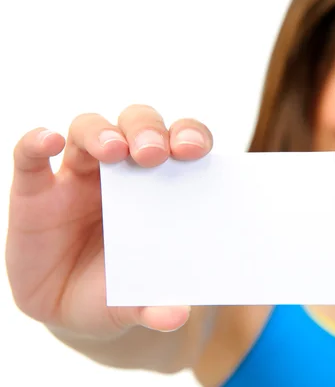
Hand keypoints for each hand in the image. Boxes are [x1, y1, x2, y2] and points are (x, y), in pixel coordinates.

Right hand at [6, 104, 212, 337]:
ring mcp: (78, 175)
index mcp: (160, 184)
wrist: (74, 304)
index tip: (196, 151)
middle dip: (146, 132)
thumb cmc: (120, 286)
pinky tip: (44, 141)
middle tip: (154, 154)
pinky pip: (30, 156)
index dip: (190, 137)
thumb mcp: (139, 298)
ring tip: (113, 152)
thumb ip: (156, 303)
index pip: (180, 142)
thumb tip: (176, 317)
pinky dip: (35, 143)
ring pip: (88, 130)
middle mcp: (122, 170)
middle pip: (136, 125)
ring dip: (101, 134)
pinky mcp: (36, 191)